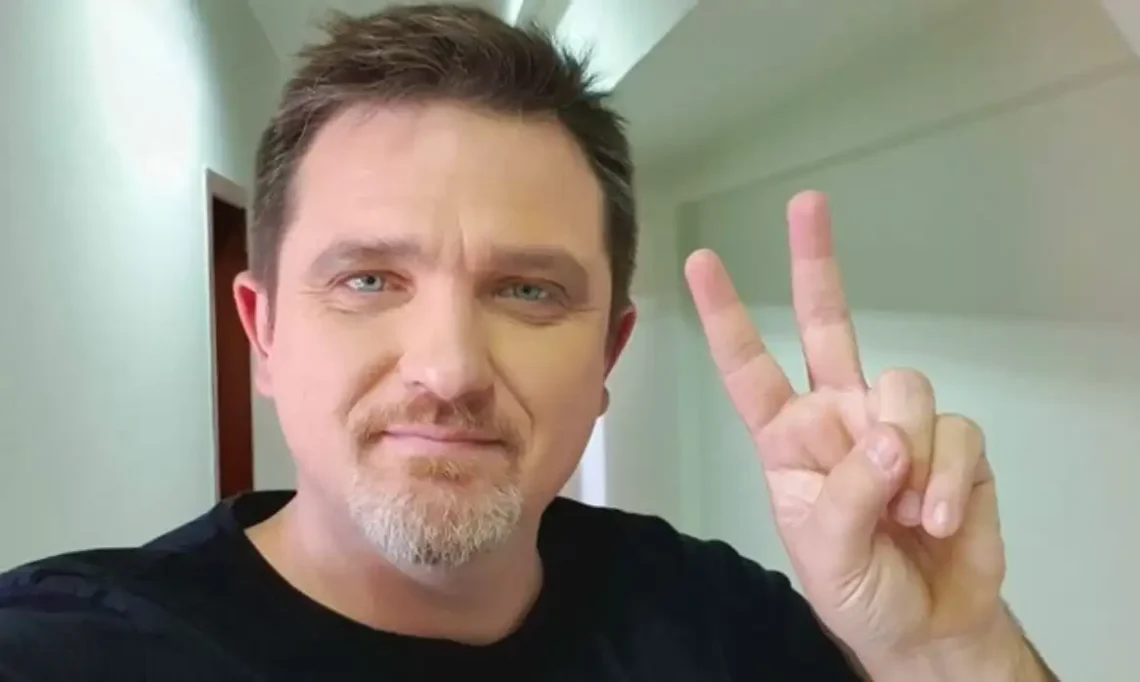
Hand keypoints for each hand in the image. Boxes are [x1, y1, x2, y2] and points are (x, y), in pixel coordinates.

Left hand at [685, 191, 1021, 674]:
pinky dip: (947, 480)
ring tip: (907, 512)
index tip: (701, 262)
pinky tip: (938, 520)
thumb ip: (846, 494)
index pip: (750, 368)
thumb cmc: (857, 588)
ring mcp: (896, 424)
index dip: (727, 317)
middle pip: (828, 325)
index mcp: (788, 438)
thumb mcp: (824, 551)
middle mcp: (838, 415)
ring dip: (907, 451)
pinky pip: (954, 431)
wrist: (926, 626)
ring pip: (903, 385)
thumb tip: (886, 439)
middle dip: (816, 264)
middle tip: (806, 204)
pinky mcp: (953, 442)